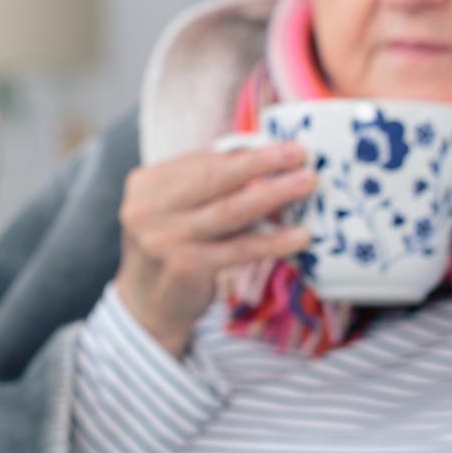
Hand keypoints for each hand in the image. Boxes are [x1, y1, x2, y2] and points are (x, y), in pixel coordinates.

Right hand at [115, 143, 314, 357]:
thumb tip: (263, 159)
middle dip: (261, 163)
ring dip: (273, 195)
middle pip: (214, 178)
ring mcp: (163, 240)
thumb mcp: (175, 208)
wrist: (147, 304)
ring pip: (230, 211)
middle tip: (299, 153)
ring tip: (306, 184)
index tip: (282, 147)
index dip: (245, 154)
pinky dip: (272, 241)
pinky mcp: (184, 268)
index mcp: (146, 184)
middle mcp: (147, 209)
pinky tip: (298, 236)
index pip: (202, 161)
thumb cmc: (172, 247)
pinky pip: (238, 249)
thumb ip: (207, 185)